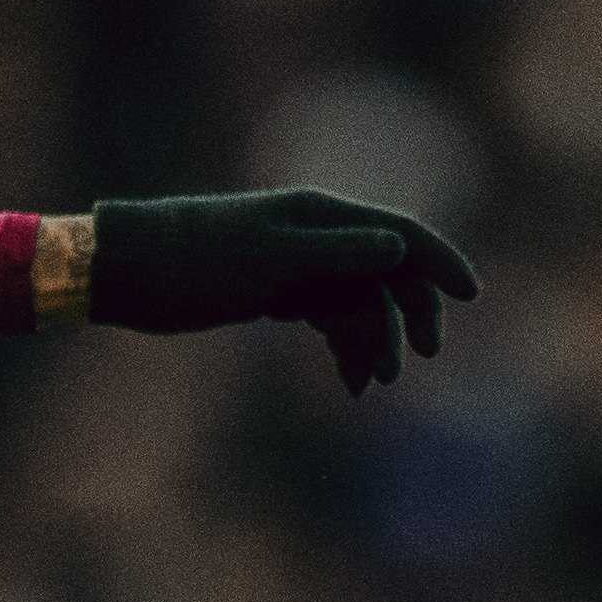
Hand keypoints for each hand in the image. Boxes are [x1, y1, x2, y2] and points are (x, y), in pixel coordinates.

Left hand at [85, 189, 478, 391]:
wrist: (128, 272)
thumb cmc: (193, 261)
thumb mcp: (268, 261)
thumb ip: (335, 254)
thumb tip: (398, 248)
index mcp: (319, 215)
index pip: (398, 232)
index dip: (439, 261)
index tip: (473, 295)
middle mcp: (316, 235)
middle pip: (386, 271)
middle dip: (408, 314)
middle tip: (423, 358)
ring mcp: (298, 264)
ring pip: (358, 302)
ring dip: (372, 341)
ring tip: (370, 386)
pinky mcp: (278, 292)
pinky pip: (329, 318)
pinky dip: (344, 348)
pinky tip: (350, 384)